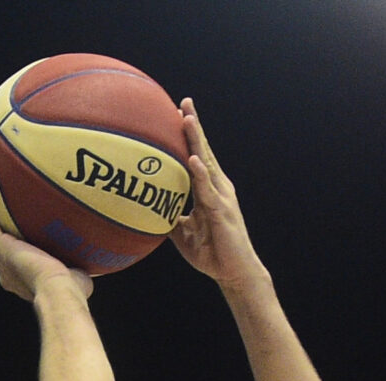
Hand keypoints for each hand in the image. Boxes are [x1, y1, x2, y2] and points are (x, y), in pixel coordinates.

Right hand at [0, 188, 93, 301]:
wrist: (58, 291)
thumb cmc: (71, 292)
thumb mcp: (74, 280)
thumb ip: (76, 272)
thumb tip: (86, 267)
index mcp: (19, 280)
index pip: (7, 264)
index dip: (2, 254)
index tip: (3, 243)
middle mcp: (5, 271)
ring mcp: (1, 259)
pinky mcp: (2, 246)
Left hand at [169, 99, 267, 289]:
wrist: (235, 274)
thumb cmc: (212, 253)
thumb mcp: (184, 235)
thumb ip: (171, 218)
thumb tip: (150, 211)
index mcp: (210, 190)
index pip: (198, 157)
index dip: (189, 136)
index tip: (178, 113)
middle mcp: (218, 188)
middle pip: (204, 151)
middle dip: (194, 127)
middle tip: (184, 102)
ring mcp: (221, 198)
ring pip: (206, 164)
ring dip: (196, 141)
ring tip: (187, 119)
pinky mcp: (222, 213)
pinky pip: (208, 191)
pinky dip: (200, 175)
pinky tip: (193, 160)